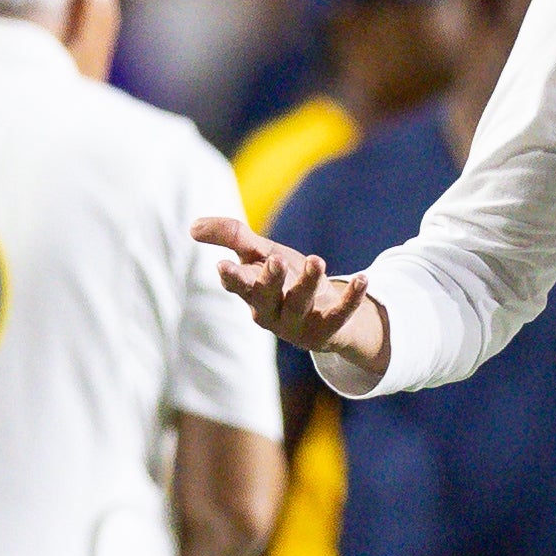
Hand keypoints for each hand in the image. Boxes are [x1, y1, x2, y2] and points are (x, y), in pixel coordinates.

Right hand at [191, 216, 379, 362]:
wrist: (323, 315)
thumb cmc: (284, 280)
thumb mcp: (260, 255)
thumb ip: (232, 238)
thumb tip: (193, 226)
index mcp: (253, 292)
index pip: (238, 285)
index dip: (232, 277)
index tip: (223, 266)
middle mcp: (272, 311)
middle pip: (267, 297)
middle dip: (270, 280)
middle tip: (275, 260)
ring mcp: (299, 323)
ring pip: (301, 304)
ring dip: (308, 283)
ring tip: (316, 260)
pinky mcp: (328, 329)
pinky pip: (340, 314)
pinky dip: (351, 298)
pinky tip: (363, 279)